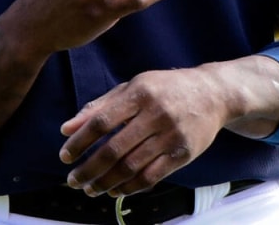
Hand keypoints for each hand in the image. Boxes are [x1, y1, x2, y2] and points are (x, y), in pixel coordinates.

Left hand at [57, 67, 229, 197]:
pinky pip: (152, 177)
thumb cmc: (166, 89)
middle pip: (114, 149)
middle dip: (89, 169)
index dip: (80, 142)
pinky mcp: (183, 153)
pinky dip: (130, 187)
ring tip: (91, 189)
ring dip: (106, 182)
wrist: (213, 93)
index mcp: (139, 93)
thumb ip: (99, 106)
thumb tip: (67, 128)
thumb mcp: (133, 86)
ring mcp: (171, 135)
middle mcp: (156, 113)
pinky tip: (115, 190)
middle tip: (74, 180)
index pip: (102, 121)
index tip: (65, 156)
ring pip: (131, 167)